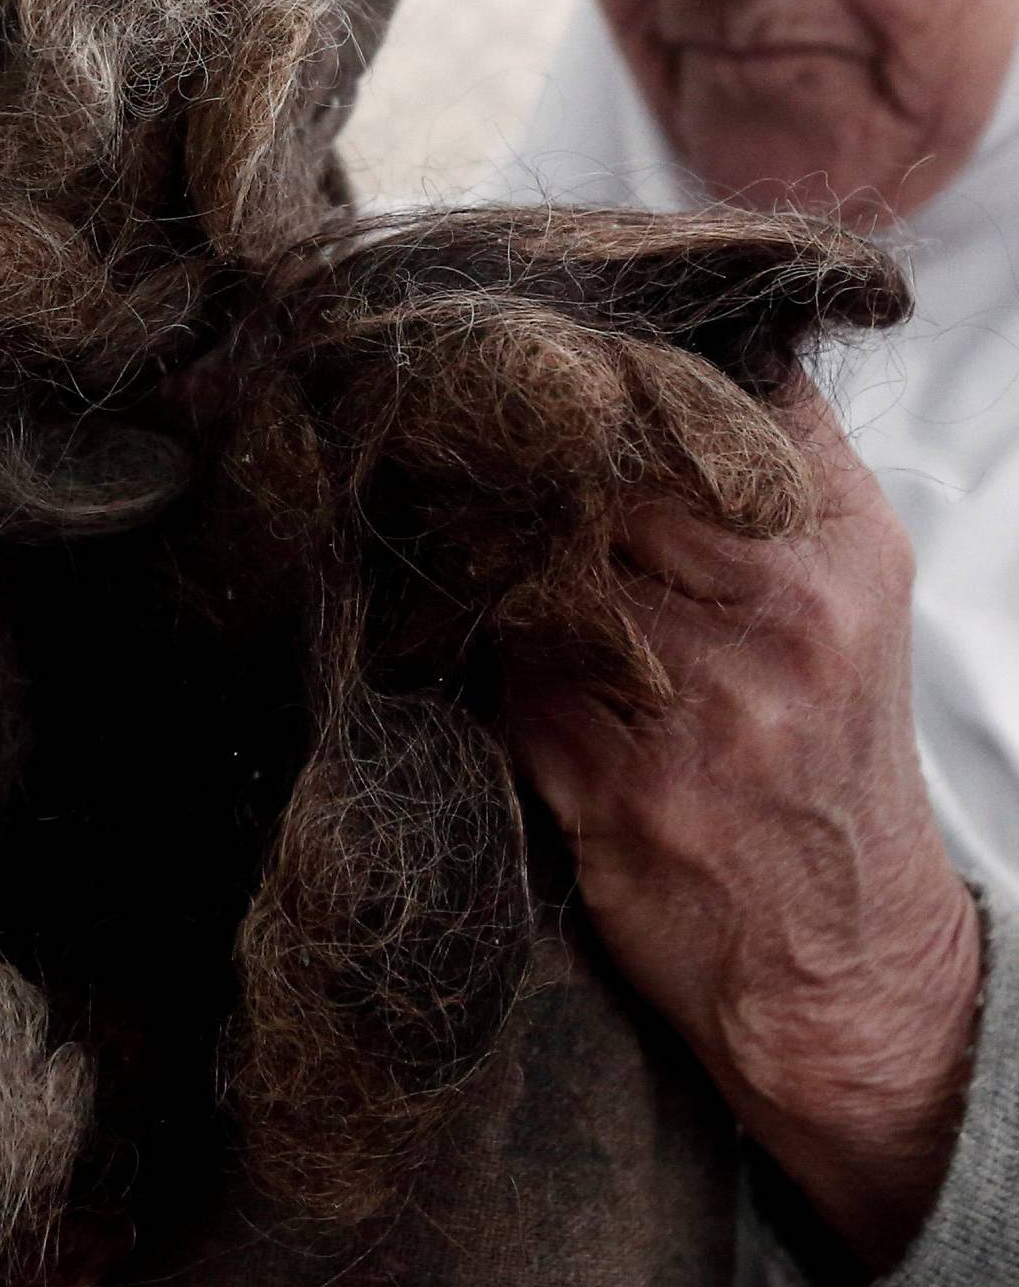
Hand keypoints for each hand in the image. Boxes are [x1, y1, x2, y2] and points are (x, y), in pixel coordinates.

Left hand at [511, 384, 982, 1277]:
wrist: (840, 958)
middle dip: (515, 458)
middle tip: (435, 424)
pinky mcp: (613, 789)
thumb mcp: (859, 585)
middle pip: (602, 486)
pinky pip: (507, 680)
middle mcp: (775, 621)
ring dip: (474, 545)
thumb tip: (724, 328)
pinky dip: (470, 648)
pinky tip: (443, 627)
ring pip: (540, 574)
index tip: (520, 358)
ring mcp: (694, 710)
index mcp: (833, 552)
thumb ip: (793, 453)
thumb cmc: (832, 750)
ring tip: (427, 513)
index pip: (695, 417)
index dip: (593, 382)